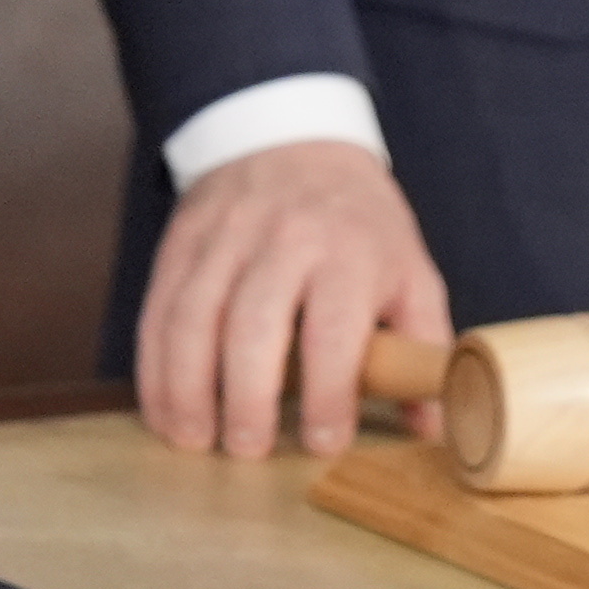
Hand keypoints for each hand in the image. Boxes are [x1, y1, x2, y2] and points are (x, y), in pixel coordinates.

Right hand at [139, 140, 447, 458]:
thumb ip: (422, 346)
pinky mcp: (181, 244)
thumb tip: (434, 425)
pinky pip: (158, 311)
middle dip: (247, 398)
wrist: (293, 138)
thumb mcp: (409, 270)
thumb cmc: (359, 224)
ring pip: (193, 320)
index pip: (334, 331)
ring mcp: (225, 240)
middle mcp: (284, 241)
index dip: (327, 394)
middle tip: (249, 450)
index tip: (322, 441)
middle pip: (254, 326)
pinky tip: (164, 411)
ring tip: (196, 441)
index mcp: (350, 252)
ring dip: (188, 390)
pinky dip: (154, 368)